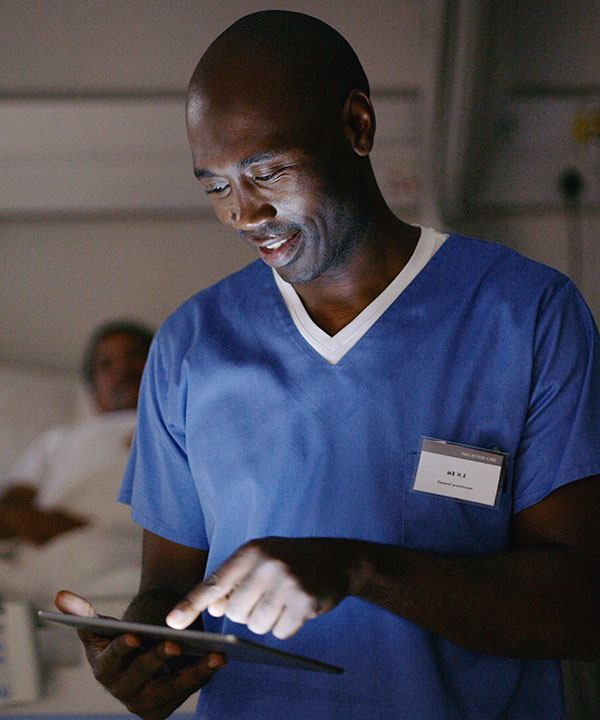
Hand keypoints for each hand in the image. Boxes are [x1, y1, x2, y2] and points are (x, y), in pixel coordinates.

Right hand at [55, 590, 224, 719]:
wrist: (140, 654)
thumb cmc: (120, 637)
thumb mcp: (102, 625)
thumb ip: (83, 613)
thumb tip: (60, 596)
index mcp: (103, 668)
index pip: (111, 660)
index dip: (121, 649)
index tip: (133, 635)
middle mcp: (122, 690)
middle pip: (142, 675)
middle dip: (158, 660)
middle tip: (176, 645)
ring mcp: (146, 701)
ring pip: (171, 688)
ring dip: (193, 673)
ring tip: (215, 655)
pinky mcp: (167, 705)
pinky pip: (187, 691)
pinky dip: (204, 675)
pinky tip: (220, 659)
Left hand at [166, 537, 351, 638]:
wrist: (338, 559)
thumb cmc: (291, 560)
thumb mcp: (261, 559)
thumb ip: (235, 580)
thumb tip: (213, 609)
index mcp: (251, 550)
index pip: (215, 581)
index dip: (191, 603)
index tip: (172, 622)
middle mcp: (267, 564)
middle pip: (234, 612)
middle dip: (245, 612)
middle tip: (266, 596)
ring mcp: (287, 583)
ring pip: (255, 626)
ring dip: (265, 621)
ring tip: (282, 600)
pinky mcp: (304, 602)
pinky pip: (279, 633)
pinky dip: (285, 627)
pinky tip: (296, 608)